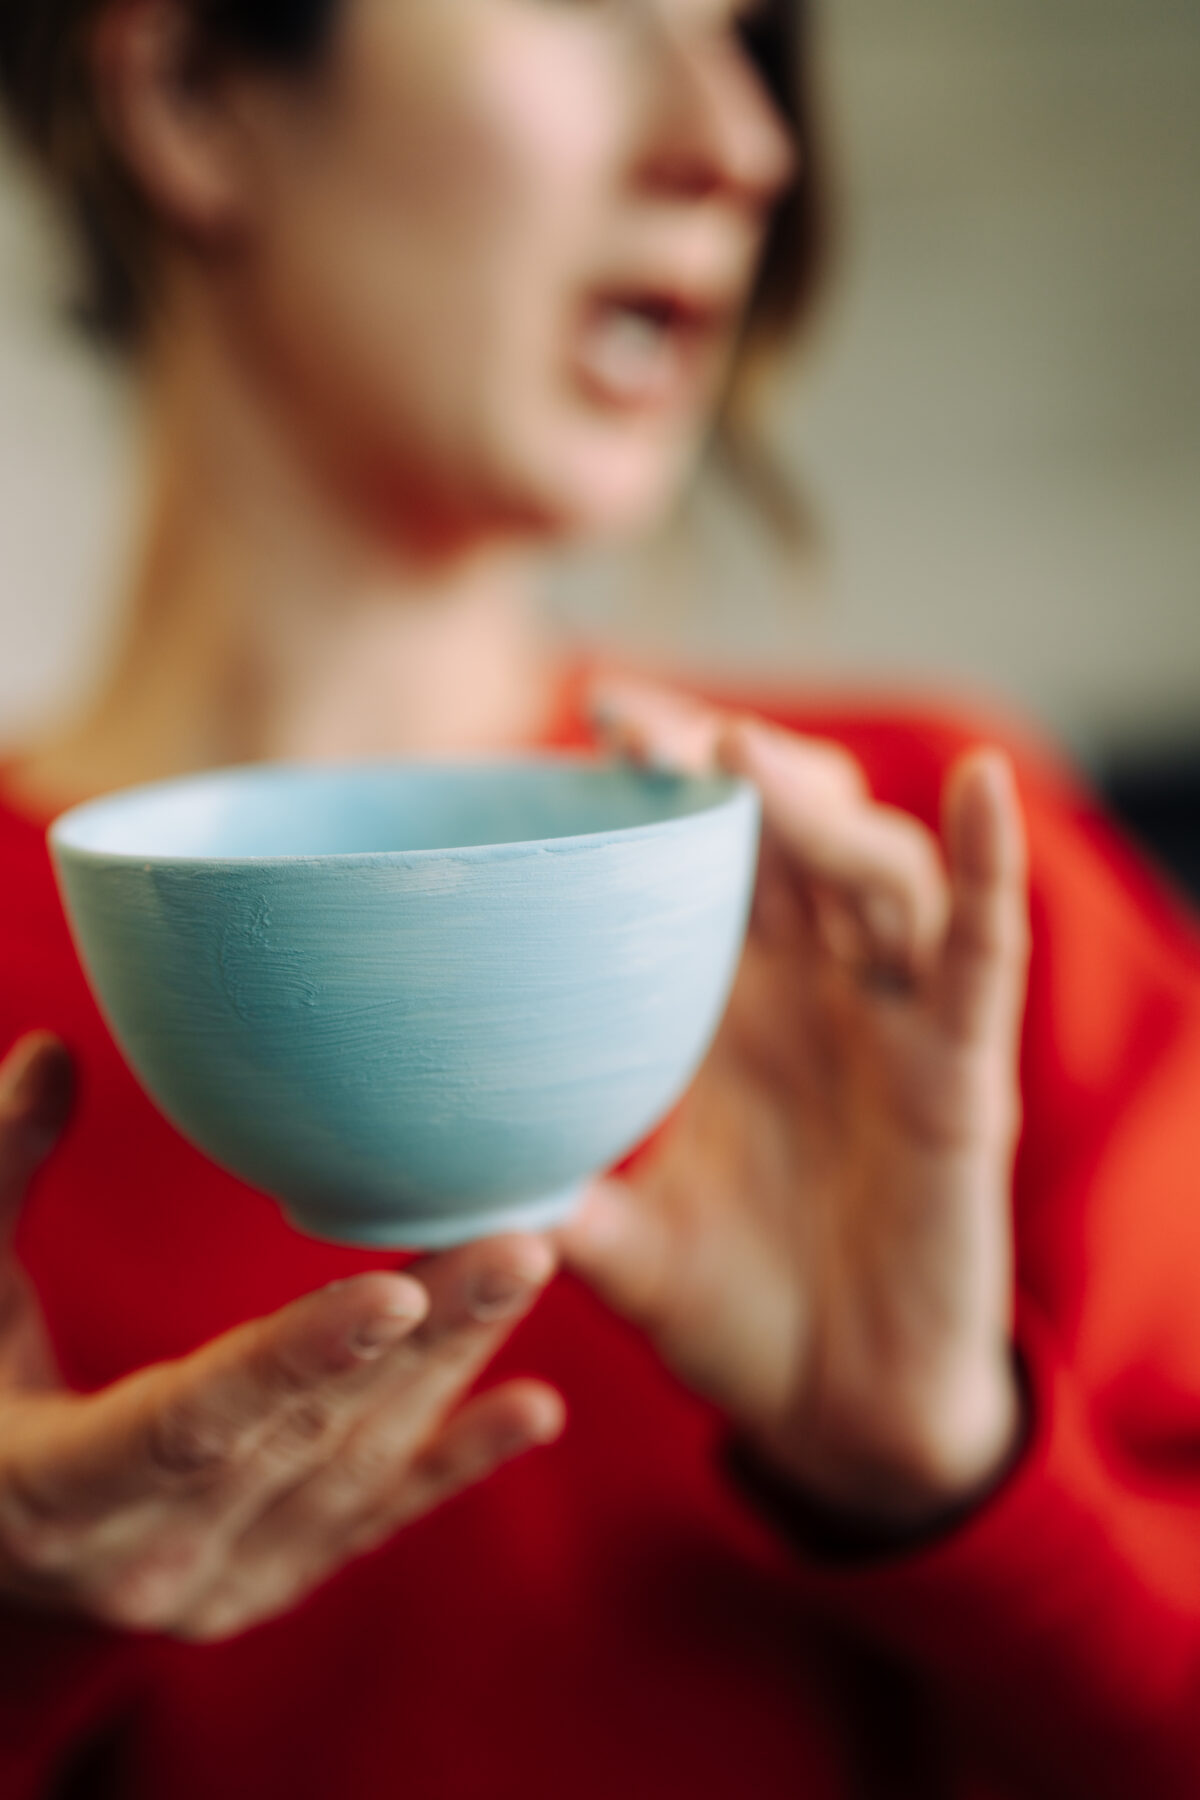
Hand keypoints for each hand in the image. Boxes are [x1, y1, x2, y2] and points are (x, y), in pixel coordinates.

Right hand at [0, 1034, 562, 1640]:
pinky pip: (375, 1521)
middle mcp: (150, 1561)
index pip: (191, 1423)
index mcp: (57, 1491)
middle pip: (308, 1436)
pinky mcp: (273, 1580)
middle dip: (421, 1337)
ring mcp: (223, 1583)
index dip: (294, 1358)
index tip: (393, 1290)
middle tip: (518, 1239)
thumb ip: (1, 1173)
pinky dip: (457, 1465)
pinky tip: (536, 1411)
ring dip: (452, 1369)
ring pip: (358, 1468)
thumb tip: (52, 1050)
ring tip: (526, 1266)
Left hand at [560, 680, 1029, 1531]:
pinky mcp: (966, 1073)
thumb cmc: (737, 1316)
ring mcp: (898, 1024)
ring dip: (814, 806)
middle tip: (637, 727)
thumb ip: (550, 1204)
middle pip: (790, 833)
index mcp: (736, 1011)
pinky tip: (977, 788)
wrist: (842, 1418)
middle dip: (726, 763)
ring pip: (876, 869)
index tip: (589, 729)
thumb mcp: (624, 1250)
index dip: (661, 789)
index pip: (706, 864)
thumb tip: (411, 1185)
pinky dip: (988, 864)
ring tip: (739, 762)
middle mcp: (820, 995)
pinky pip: (985, 949)